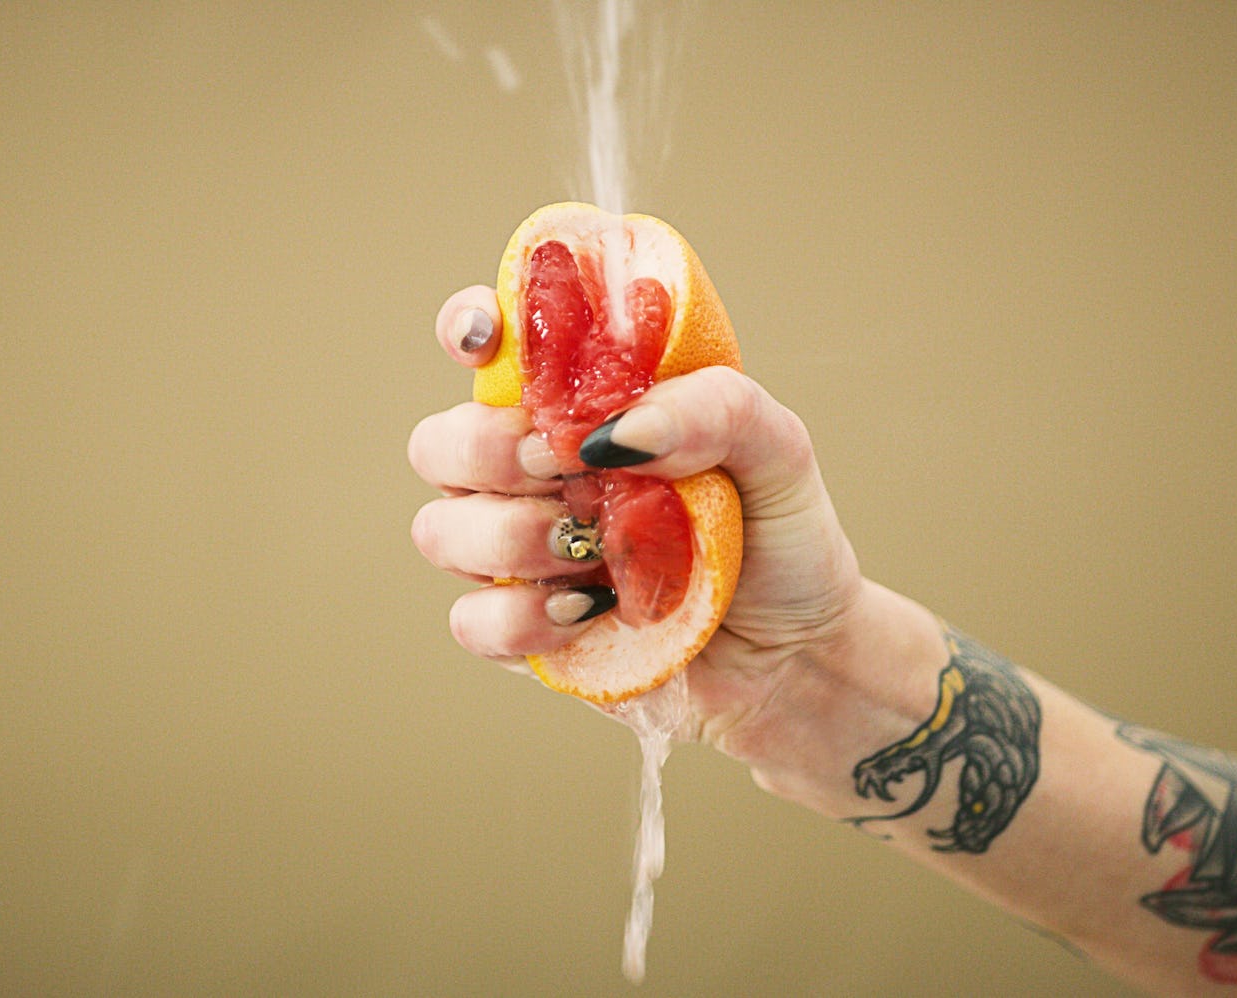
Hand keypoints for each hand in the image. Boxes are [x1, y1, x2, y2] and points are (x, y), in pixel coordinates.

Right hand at [409, 286, 868, 772]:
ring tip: (596, 550)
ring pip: (441, 530)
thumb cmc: (781, 534)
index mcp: (585, 404)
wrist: (798, 652)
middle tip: (562, 464)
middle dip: (485, 448)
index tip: (490, 339)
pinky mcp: (523, 632)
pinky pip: (472, 620)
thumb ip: (712, 408)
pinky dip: (525, 616)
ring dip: (514, 536)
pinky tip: (591, 611)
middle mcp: (536, 471)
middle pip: (438, 442)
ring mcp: (521, 553)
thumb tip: (615, 431)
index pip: (495, 345)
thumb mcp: (778, 448)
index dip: (471, 328)